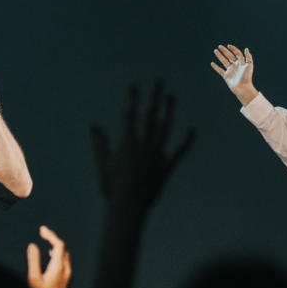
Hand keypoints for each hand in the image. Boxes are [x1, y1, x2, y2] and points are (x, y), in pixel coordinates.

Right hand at [27, 225, 71, 287]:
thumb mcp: (33, 279)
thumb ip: (33, 261)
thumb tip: (33, 246)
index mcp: (59, 267)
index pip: (58, 244)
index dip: (50, 234)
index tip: (42, 229)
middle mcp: (66, 271)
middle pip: (63, 249)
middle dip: (53, 240)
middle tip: (43, 235)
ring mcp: (67, 277)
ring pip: (65, 257)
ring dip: (57, 249)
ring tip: (48, 245)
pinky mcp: (66, 283)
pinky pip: (64, 264)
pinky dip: (58, 257)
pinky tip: (51, 260)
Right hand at [91, 82, 194, 219]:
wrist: (127, 206)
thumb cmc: (112, 186)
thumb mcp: (104, 164)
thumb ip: (100, 144)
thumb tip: (94, 126)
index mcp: (127, 143)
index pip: (130, 115)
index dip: (132, 99)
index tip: (134, 85)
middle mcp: (143, 144)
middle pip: (149, 115)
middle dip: (154, 97)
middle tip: (158, 81)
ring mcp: (156, 154)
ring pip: (164, 127)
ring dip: (168, 111)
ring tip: (171, 96)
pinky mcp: (166, 166)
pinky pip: (178, 152)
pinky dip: (185, 142)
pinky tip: (192, 131)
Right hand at [211, 44, 257, 105]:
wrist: (243, 88)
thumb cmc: (247, 77)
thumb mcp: (249, 65)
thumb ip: (248, 57)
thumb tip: (246, 49)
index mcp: (241, 63)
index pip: (237, 53)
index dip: (233, 49)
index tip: (228, 46)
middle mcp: (235, 66)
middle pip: (229, 56)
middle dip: (224, 51)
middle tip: (219, 46)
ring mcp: (230, 71)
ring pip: (224, 61)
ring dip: (220, 56)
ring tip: (215, 51)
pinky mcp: (226, 76)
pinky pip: (220, 70)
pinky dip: (216, 67)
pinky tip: (212, 63)